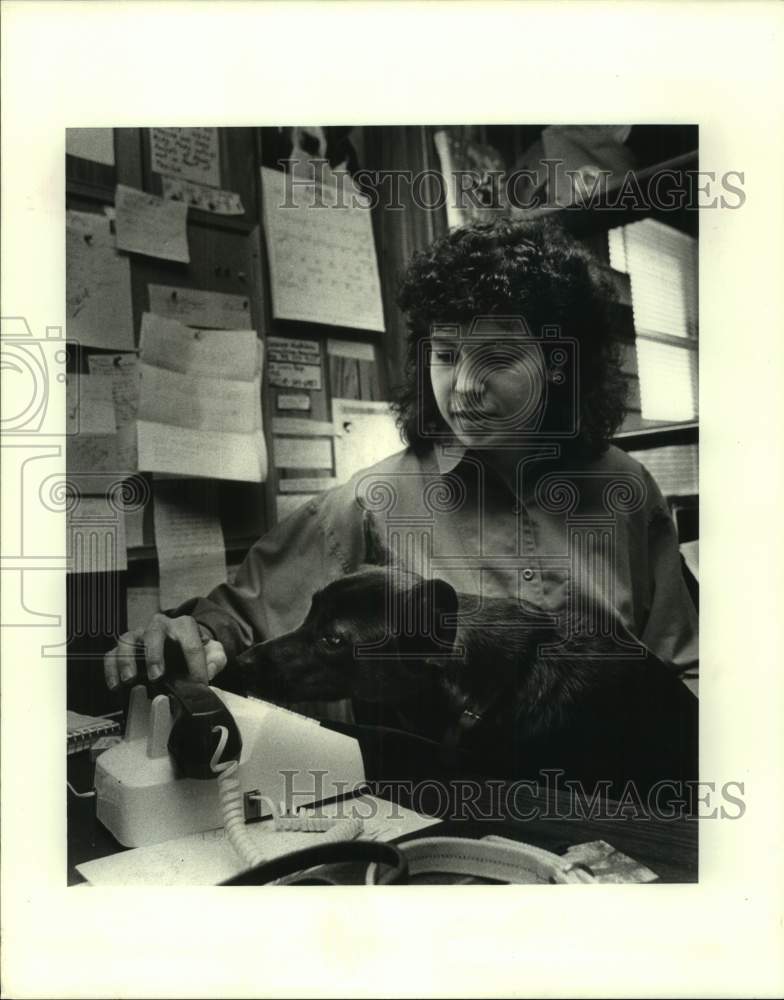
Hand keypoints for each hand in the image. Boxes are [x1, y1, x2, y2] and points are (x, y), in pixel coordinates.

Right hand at [103, 614, 226, 689]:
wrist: (180, 643)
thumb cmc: (194, 648)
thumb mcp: (213, 651)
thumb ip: (216, 659)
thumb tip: (208, 670)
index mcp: (184, 625)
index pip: (191, 643)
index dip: (196, 664)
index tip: (198, 683)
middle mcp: (159, 626)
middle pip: (154, 632)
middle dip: (154, 654)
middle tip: (157, 676)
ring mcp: (139, 636)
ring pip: (127, 640)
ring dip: (127, 660)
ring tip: (130, 680)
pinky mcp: (125, 648)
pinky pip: (112, 654)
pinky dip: (111, 669)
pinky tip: (115, 685)